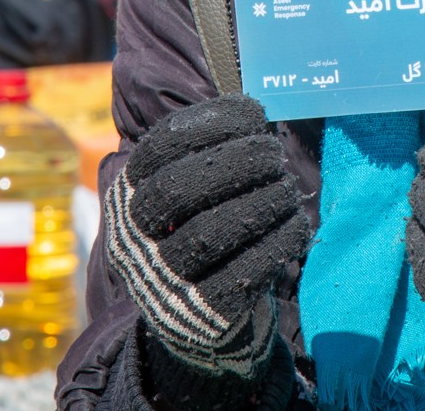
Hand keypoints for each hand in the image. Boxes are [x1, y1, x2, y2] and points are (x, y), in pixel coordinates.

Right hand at [106, 94, 310, 379]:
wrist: (196, 314)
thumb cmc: (203, 224)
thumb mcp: (189, 184)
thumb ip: (211, 146)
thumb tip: (252, 109)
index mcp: (127, 193)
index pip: (159, 147)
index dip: (208, 122)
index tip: (253, 114)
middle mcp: (133, 237)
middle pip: (177, 190)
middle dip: (235, 162)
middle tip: (274, 152)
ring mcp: (162, 281)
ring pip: (209, 234)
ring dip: (260, 201)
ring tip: (287, 187)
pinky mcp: (200, 315)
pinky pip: (242, 275)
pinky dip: (277, 242)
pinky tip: (297, 223)